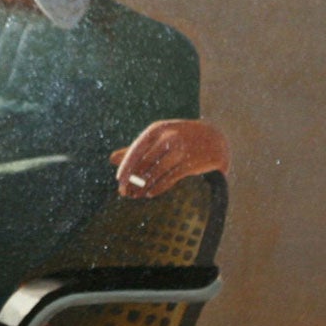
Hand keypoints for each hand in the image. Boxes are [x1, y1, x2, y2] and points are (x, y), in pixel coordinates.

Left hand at [110, 119, 229, 198]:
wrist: (215, 138)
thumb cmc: (180, 138)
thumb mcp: (158, 138)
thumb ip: (137, 149)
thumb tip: (111, 159)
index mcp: (157, 129)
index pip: (136, 150)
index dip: (126, 166)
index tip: (119, 180)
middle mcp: (169, 137)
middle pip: (145, 162)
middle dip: (133, 179)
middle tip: (124, 193)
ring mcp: (182, 149)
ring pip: (157, 171)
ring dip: (144, 186)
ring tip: (136, 196)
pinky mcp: (192, 162)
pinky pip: (171, 177)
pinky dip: (159, 187)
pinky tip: (150, 194)